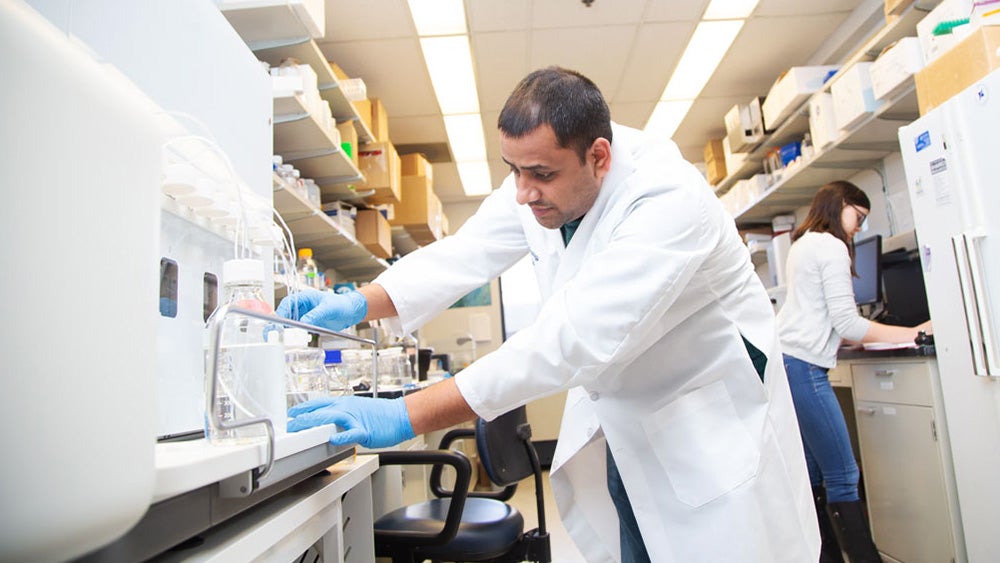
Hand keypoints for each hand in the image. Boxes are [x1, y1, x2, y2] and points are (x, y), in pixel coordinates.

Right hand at [276, 289, 366, 330]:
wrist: (350, 312)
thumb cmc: (341, 305)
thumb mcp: (329, 309)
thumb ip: (316, 314)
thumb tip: (304, 322)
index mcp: (305, 297)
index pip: (288, 303)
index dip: (281, 312)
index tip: (278, 322)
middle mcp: (302, 306)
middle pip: (285, 314)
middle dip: (279, 324)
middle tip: (276, 334)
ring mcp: (303, 316)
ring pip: (289, 324)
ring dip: (285, 331)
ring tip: (282, 339)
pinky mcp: (307, 325)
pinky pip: (296, 330)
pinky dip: (293, 336)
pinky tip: (292, 341)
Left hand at [287, 395, 414, 448]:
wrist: (400, 415)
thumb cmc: (381, 415)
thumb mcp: (357, 410)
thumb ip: (342, 416)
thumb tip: (330, 422)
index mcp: (345, 403)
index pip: (319, 403)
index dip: (303, 408)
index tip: (291, 414)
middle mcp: (347, 408)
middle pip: (320, 410)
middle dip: (302, 418)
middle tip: (289, 425)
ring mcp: (355, 418)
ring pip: (330, 418)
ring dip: (314, 423)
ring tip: (300, 429)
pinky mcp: (364, 430)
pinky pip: (351, 433)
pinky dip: (341, 436)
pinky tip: (333, 439)